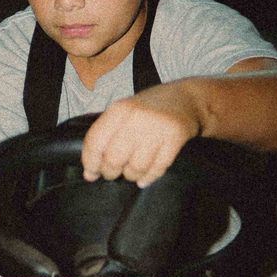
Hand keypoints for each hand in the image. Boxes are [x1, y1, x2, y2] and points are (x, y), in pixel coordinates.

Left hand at [80, 86, 202, 187]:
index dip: (90, 162)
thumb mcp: (125, 112)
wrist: (186, 99)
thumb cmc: (150, 109)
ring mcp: (157, 128)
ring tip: (132, 172)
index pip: (95, 142)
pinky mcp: (175, 138)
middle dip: (111, 172)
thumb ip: (106, 137)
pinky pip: (157, 169)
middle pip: (114, 158)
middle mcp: (136, 118)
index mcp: (119, 110)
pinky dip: (149, 177)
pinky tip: (145, 177)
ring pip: (135, 167)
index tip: (91, 173)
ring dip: (131, 175)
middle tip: (114, 173)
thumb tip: (90, 172)